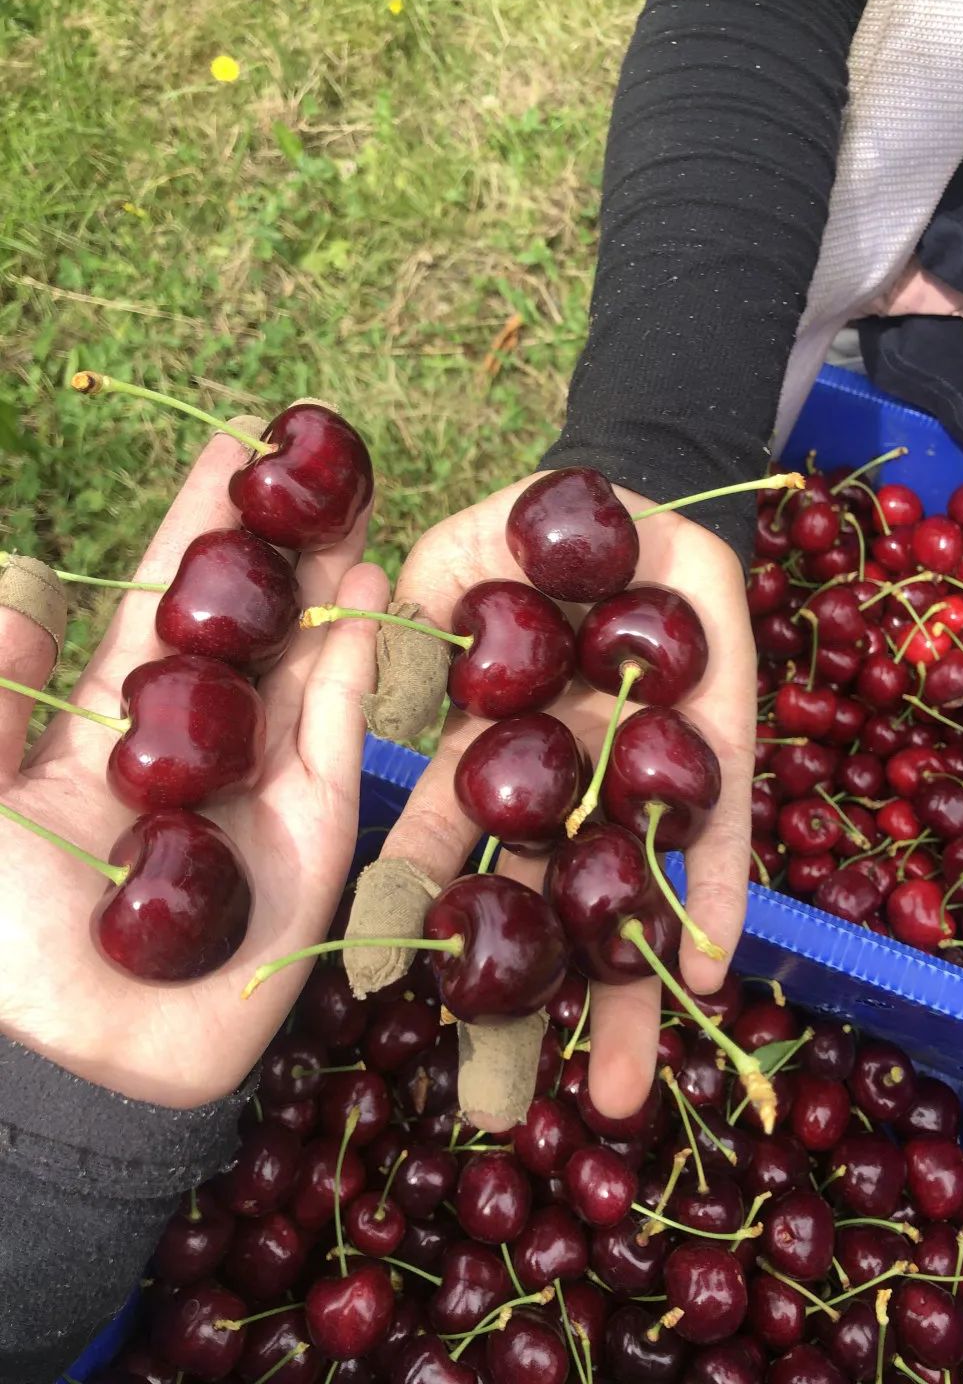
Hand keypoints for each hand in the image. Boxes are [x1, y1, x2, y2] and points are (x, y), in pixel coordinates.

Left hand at [0, 434, 387, 1108]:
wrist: (72, 1068)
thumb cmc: (0, 934)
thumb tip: (26, 567)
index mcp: (108, 736)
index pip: (161, 610)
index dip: (193, 533)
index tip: (228, 452)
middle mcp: (195, 754)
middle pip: (246, 629)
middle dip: (275, 546)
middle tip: (310, 461)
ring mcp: (262, 793)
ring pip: (302, 666)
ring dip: (325, 584)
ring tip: (351, 499)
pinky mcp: (315, 834)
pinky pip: (339, 731)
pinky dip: (356, 659)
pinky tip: (368, 585)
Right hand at [379, 474, 756, 1121]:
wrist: (640, 501)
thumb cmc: (533, 535)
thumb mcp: (454, 563)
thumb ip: (418, 634)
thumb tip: (393, 722)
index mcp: (493, 753)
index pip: (445, 845)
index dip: (411, 909)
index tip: (381, 980)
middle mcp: (566, 787)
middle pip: (540, 908)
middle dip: (520, 1004)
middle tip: (494, 1109)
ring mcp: (644, 777)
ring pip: (631, 898)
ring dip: (625, 991)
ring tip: (618, 1095)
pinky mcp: (722, 754)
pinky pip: (720, 834)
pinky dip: (714, 896)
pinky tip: (706, 970)